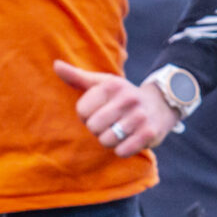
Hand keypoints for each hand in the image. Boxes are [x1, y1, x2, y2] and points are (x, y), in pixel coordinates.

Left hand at [54, 62, 177, 157]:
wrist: (160, 104)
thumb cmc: (122, 95)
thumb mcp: (102, 83)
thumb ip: (77, 76)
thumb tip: (55, 65)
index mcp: (112, 85)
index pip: (82, 111)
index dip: (86, 116)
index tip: (97, 111)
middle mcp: (127, 99)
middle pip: (93, 127)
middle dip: (97, 129)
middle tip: (108, 123)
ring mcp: (139, 116)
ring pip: (106, 141)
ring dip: (109, 140)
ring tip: (118, 130)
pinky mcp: (149, 133)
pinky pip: (122, 152)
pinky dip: (122, 150)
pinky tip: (128, 139)